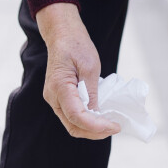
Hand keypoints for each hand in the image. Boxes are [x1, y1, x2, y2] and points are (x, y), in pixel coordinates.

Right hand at [36, 2, 120, 139]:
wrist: (62, 35)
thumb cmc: (76, 46)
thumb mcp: (90, 67)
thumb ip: (92, 92)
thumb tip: (97, 114)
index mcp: (59, 87)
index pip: (77, 116)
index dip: (96, 126)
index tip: (114, 125)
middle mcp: (52, 97)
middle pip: (73, 126)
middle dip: (95, 132)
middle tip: (115, 127)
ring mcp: (54, 99)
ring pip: (71, 124)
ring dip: (91, 129)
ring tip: (110, 125)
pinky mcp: (58, 99)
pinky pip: (72, 116)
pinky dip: (86, 122)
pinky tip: (100, 118)